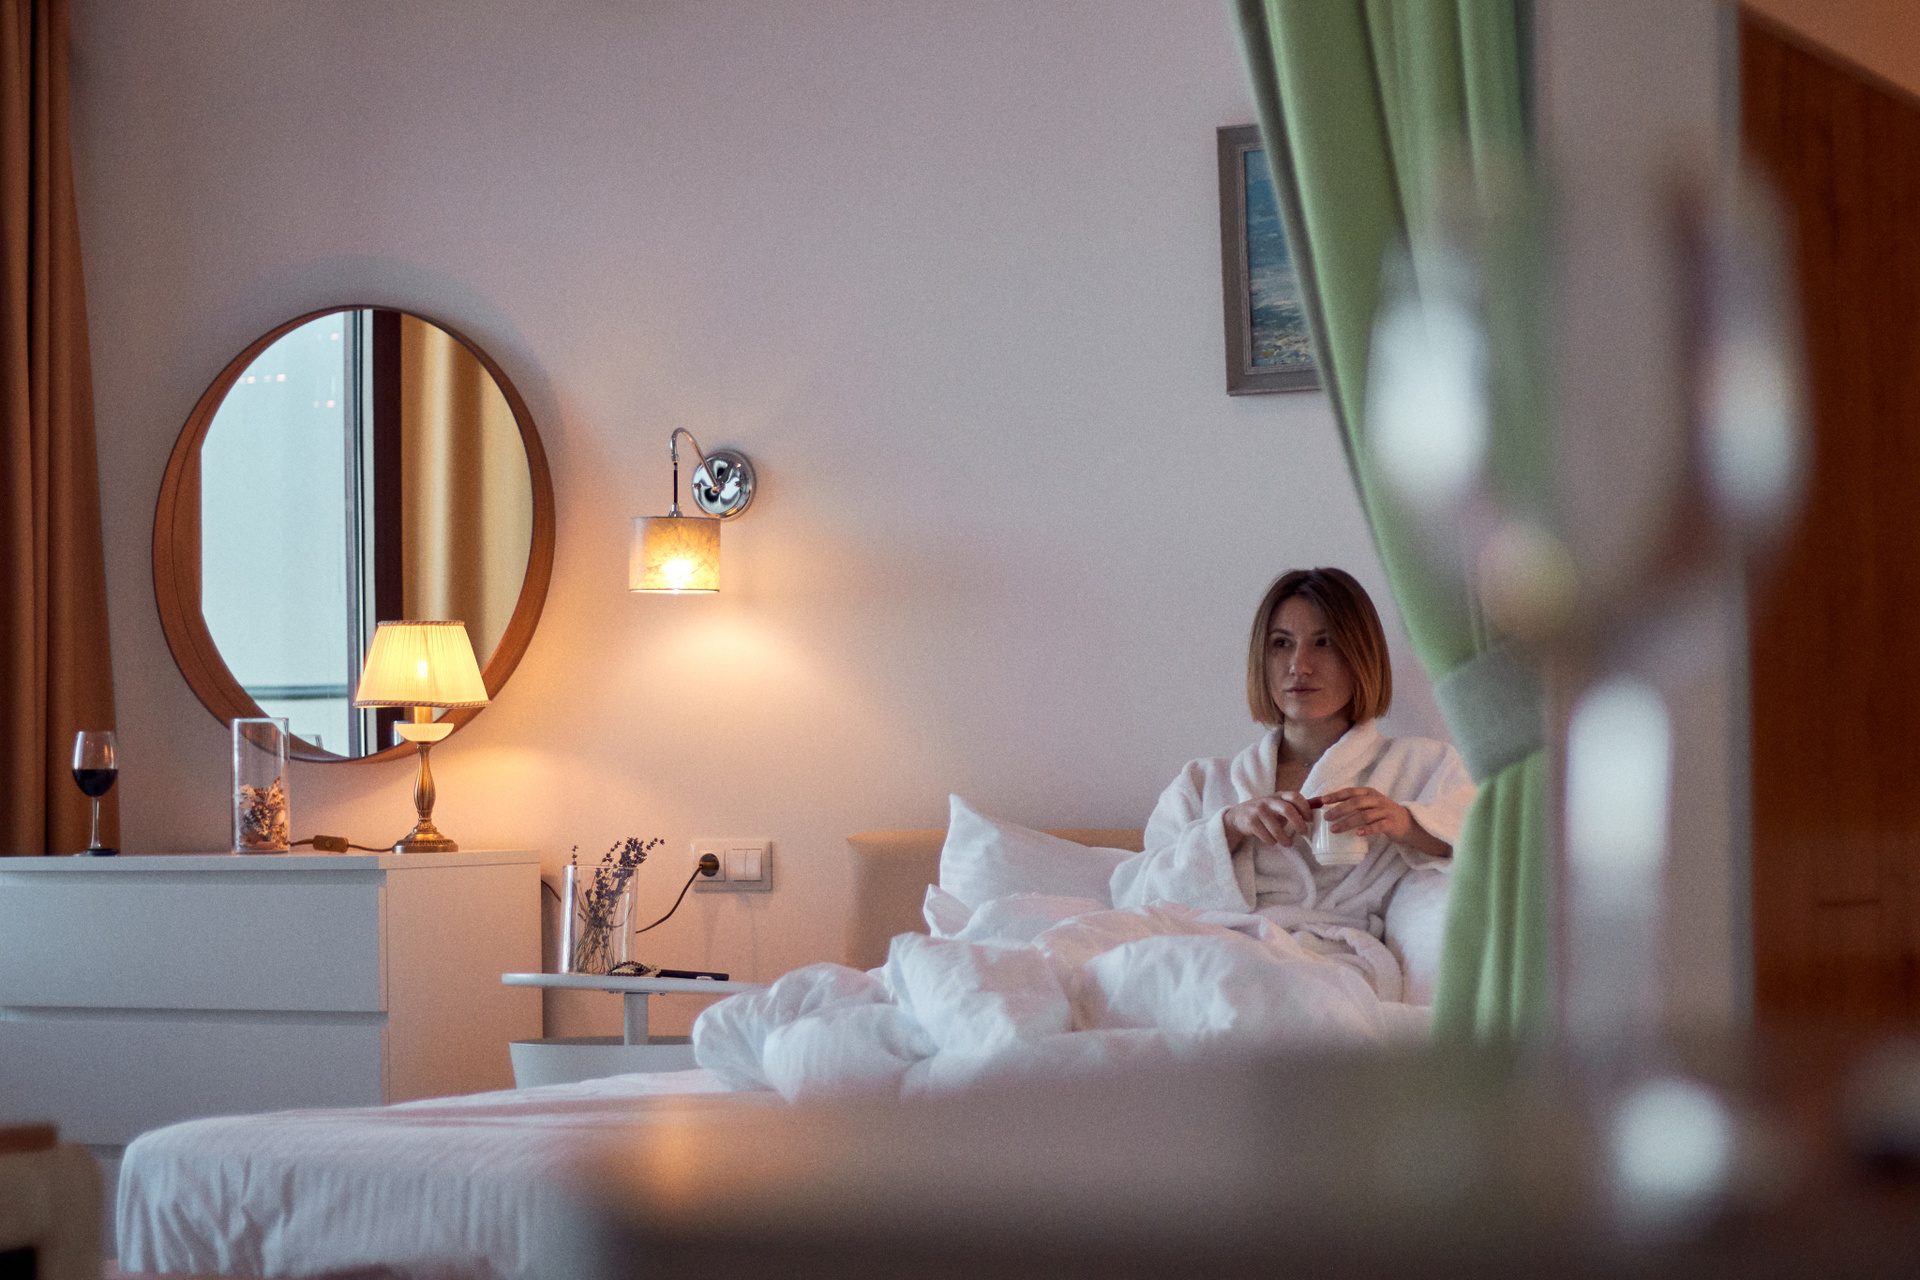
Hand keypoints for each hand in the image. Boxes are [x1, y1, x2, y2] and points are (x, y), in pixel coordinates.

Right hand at [1221, 791, 1313, 852]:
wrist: (1238, 816)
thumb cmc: (1265, 812)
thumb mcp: (1279, 805)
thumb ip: (1298, 806)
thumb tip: (1322, 803)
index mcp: (1279, 795)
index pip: (1295, 796)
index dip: (1305, 807)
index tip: (1309, 819)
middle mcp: (1268, 800)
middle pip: (1287, 809)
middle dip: (1298, 823)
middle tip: (1304, 833)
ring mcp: (1258, 810)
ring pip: (1276, 827)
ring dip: (1284, 838)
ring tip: (1287, 843)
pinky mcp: (1250, 821)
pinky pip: (1265, 835)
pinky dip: (1271, 841)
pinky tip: (1272, 842)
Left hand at [1316, 788, 1452, 858]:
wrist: (1408, 824)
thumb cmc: (1383, 815)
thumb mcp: (1370, 805)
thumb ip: (1354, 806)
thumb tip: (1329, 810)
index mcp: (1370, 793)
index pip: (1350, 792)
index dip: (1336, 795)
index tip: (1322, 800)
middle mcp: (1377, 800)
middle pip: (1356, 803)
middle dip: (1339, 810)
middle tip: (1327, 818)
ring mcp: (1385, 811)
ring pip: (1364, 815)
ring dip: (1348, 822)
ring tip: (1335, 829)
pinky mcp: (1392, 824)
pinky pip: (1378, 826)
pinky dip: (1367, 829)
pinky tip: (1357, 834)